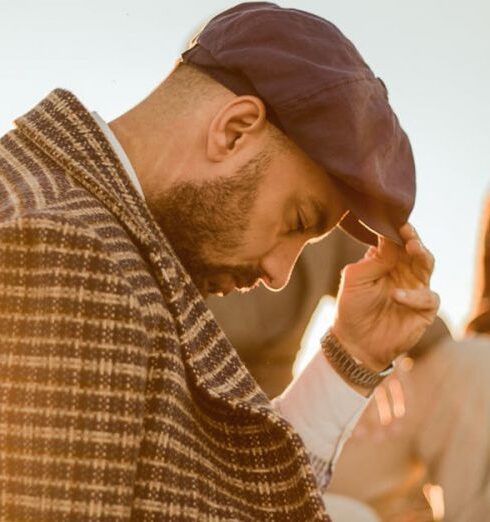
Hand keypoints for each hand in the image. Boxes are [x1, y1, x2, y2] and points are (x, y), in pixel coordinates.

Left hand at [332, 224, 438, 371]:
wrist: (354, 342)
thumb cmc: (352, 307)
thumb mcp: (354, 278)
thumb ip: (373, 260)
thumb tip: (390, 240)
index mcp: (386, 261)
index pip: (396, 240)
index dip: (396, 230)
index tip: (394, 220)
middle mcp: (404, 271)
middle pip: (415, 249)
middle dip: (413, 238)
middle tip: (407, 231)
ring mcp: (416, 289)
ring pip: (428, 265)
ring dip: (422, 255)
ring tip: (412, 248)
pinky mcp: (424, 310)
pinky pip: (428, 297)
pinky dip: (414, 295)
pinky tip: (396, 295)